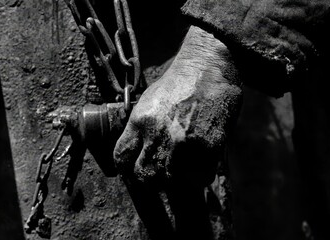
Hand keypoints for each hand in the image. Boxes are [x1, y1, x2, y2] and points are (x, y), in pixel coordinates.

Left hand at [114, 26, 241, 185]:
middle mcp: (158, 134)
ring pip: (171, 182)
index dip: (128, 168)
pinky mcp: (208, 146)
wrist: (208, 65)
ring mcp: (183, 142)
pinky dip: (199, 176)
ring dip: (176, 180)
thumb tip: (140, 152)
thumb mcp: (150, 101)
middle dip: (150, 179)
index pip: (121, 158)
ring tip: (181, 170)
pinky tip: (200, 165)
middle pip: (144, 176)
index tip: (135, 169)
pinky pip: (199, 177)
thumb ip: (141, 128)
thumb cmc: (179, 82)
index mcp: (140, 121)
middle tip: (160, 174)